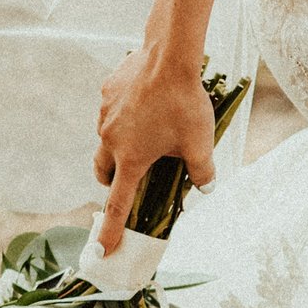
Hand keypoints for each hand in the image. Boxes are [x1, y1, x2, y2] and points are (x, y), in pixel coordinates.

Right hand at [92, 48, 217, 258]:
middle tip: (132, 179)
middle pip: (102, 172)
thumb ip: (203, 171)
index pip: (117, 206)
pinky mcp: (106, 92)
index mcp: (130, 159)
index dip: (110, 232)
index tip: (100, 251)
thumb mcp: (200, 142)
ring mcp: (104, 114)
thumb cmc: (185, 103)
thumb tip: (207, 187)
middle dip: (112, 182)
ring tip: (146, 135)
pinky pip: (111, 112)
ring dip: (119, 147)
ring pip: (106, 140)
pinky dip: (124, 117)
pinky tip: (146, 104)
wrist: (168, 56)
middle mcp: (110, 139)